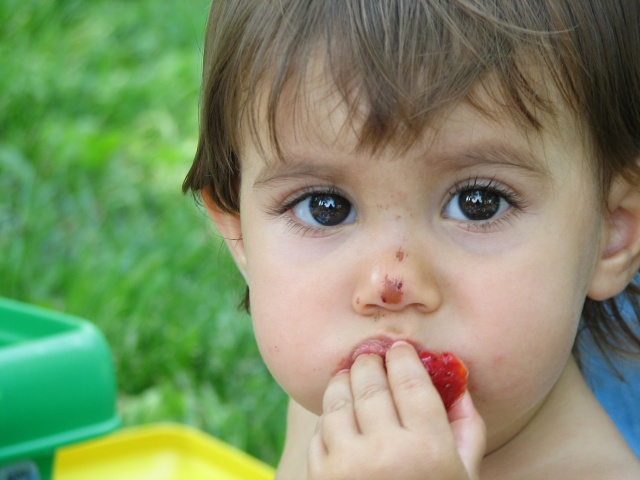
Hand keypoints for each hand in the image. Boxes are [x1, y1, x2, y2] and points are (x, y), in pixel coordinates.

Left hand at [307, 341, 485, 479]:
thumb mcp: (464, 477)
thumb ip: (468, 431)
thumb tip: (462, 387)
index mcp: (429, 449)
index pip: (411, 382)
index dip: (403, 357)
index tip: (400, 348)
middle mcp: (386, 452)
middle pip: (371, 382)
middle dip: (371, 361)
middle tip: (372, 354)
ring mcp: (348, 463)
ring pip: (339, 399)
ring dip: (344, 379)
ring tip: (350, 373)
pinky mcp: (321, 475)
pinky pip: (322, 428)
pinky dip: (330, 415)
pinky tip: (339, 411)